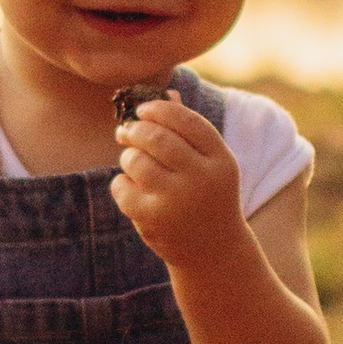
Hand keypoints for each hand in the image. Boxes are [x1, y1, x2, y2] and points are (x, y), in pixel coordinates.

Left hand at [112, 94, 247, 268]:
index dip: (160, 109)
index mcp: (221, 160)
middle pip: (157, 137)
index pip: (187, 120)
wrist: (213, 251)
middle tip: (126, 132)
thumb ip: (190, 129)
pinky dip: (121, 183)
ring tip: (132, 162)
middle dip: (135, 129)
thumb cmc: (208, 195)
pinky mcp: (152, 220)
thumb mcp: (210, 163)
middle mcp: (202, 179)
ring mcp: (177, 201)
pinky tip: (131, 188)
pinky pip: (121, 186)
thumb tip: (167, 92)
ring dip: (128, 157)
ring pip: (136, 161)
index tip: (144, 110)